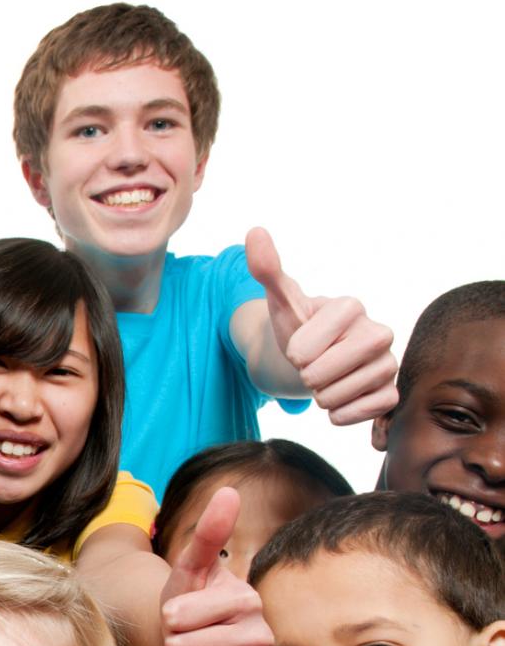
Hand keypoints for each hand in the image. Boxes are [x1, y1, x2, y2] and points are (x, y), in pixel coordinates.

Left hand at [159, 486, 273, 645]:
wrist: (189, 637)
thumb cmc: (189, 599)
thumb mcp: (190, 567)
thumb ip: (208, 534)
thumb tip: (229, 491)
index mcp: (247, 600)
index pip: (185, 616)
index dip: (169, 616)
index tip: (175, 612)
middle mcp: (261, 636)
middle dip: (169, 645)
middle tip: (179, 638)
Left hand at [246, 227, 396, 424]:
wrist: (310, 360)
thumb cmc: (296, 329)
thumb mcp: (279, 301)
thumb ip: (267, 269)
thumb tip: (254, 232)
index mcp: (350, 307)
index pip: (310, 345)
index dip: (296, 352)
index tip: (296, 348)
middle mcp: (378, 331)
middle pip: (333, 369)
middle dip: (310, 376)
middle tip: (308, 369)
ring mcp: (388, 361)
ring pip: (351, 390)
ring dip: (324, 396)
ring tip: (322, 384)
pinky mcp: (390, 389)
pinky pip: (375, 407)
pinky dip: (348, 413)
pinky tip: (335, 406)